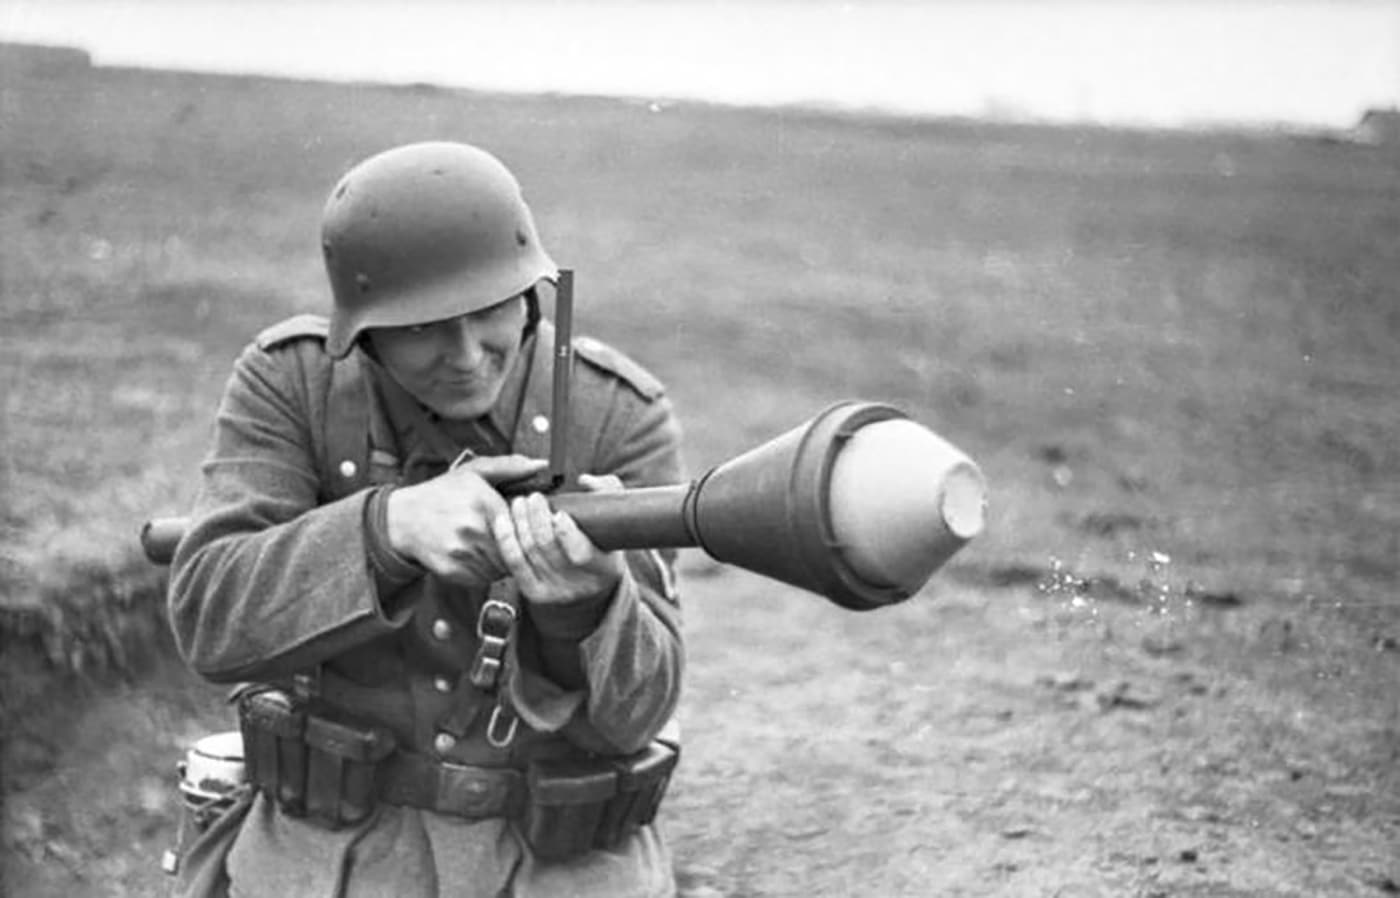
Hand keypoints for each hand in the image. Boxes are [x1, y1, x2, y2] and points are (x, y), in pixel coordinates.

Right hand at [386, 455, 547, 585]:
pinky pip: (484, 579)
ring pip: (502, 566)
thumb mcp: (474, 472)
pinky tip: (477, 556)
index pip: (523, 524)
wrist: (403, 519)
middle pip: (514, 547)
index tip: (522, 525)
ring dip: (503, 560)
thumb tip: (541, 465)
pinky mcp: (453, 571)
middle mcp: (474, 529)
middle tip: (508, 539)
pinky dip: (486, 571)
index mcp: (484, 503)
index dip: (525, 527)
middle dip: (515, 545)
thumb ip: (510, 467)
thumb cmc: (443, 494)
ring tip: (490, 546)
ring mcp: (462, 552)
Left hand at [490, 474, 624, 605]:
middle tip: (534, 498)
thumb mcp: (616, 518)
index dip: (566, 534)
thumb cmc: (603, 540)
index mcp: (604, 568)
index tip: (559, 513)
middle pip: (548, 549)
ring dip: (520, 523)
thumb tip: (584, 481)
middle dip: (537, 519)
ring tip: (519, 502)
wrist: (590, 580)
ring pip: (529, 552)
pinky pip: (514, 563)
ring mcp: (554, 591)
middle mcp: (578, 585)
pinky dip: (506, 539)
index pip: (581, 554)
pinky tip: (503, 520)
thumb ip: (608, 492)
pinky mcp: (534, 592)